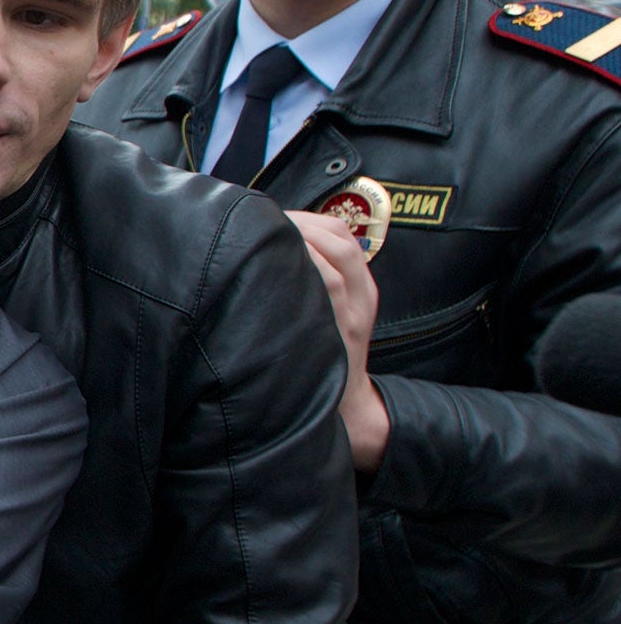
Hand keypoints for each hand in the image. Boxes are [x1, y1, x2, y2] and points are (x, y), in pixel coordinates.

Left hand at [287, 210, 387, 471]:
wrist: (344, 408)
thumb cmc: (319, 356)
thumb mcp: (325, 315)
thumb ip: (307, 283)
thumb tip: (262, 249)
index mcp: (361, 287)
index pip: (341, 233)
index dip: (306, 217)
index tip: (272, 215)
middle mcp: (362, 295)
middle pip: (339, 237)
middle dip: (299, 221)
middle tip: (262, 221)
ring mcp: (352, 313)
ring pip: (336, 255)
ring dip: (299, 236)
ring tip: (265, 235)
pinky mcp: (340, 330)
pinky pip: (328, 285)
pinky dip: (305, 264)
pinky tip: (273, 261)